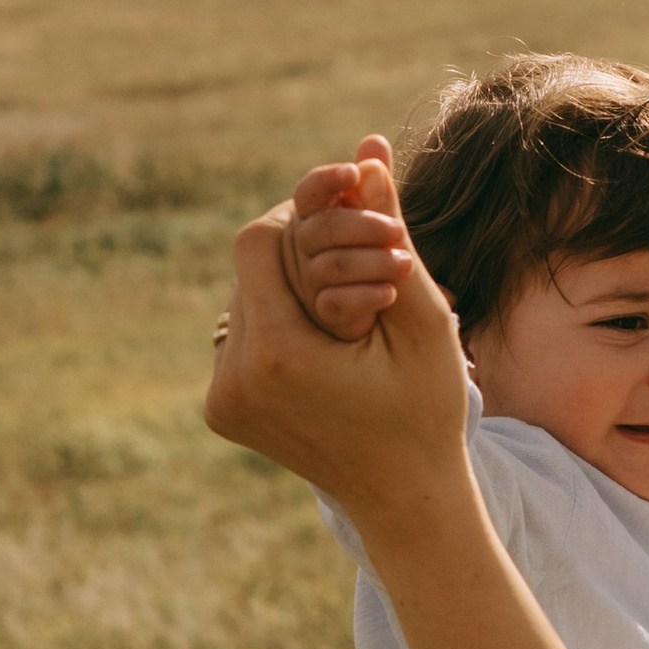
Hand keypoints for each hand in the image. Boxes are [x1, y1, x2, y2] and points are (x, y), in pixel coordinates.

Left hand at [203, 146, 472, 507]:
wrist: (404, 499)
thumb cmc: (427, 409)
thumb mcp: (422, 316)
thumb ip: (390, 229)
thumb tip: (366, 149)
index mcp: (278, 352)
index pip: (259, 238)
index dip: (303, 220)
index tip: (348, 231)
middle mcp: (233, 376)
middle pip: (247, 269)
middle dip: (298, 257)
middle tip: (355, 272)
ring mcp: (221, 398)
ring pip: (243, 299)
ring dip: (287, 291)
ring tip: (343, 317)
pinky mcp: (220, 410)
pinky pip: (240, 336)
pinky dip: (277, 326)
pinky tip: (322, 349)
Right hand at [281, 134, 415, 343]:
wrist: (411, 332)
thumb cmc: (394, 265)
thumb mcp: (390, 227)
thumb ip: (379, 191)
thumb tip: (374, 140)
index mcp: (321, 217)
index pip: (310, 192)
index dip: (328, 180)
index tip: (353, 173)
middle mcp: (307, 248)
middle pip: (320, 228)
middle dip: (362, 225)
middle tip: (398, 231)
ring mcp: (310, 284)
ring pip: (328, 266)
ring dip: (372, 262)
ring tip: (406, 265)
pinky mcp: (323, 319)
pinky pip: (333, 304)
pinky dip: (364, 297)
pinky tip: (390, 294)